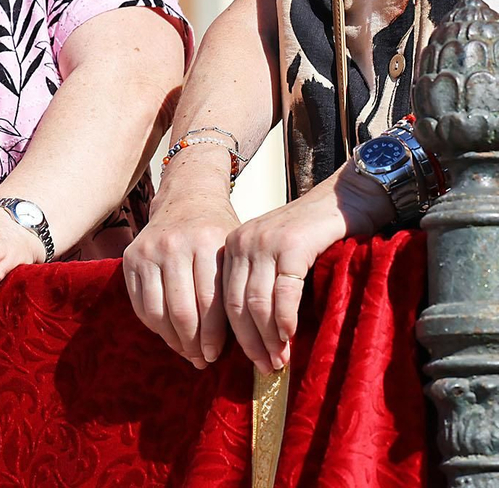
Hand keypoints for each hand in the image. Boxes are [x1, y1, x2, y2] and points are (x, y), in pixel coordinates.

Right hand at [123, 176, 240, 369]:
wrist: (187, 200)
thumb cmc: (217, 233)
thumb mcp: (233, 251)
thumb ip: (235, 288)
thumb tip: (249, 341)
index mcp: (207, 243)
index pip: (211, 303)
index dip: (215, 337)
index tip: (217, 357)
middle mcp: (174, 245)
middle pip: (183, 311)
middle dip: (194, 344)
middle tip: (202, 360)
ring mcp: (149, 251)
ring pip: (158, 312)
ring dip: (173, 339)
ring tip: (187, 352)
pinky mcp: (130, 259)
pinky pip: (140, 304)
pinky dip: (154, 326)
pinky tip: (168, 334)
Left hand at [221, 166, 392, 372]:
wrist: (346, 200)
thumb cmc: (316, 236)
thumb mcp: (278, 258)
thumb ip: (263, 284)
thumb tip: (258, 335)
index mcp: (232, 247)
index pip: (222, 299)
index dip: (233, 335)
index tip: (246, 361)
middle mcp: (241, 242)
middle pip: (235, 304)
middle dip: (249, 342)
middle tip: (264, 368)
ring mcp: (265, 243)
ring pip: (256, 302)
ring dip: (268, 337)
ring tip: (279, 361)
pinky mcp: (292, 246)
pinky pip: (283, 293)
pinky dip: (285, 320)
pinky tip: (291, 337)